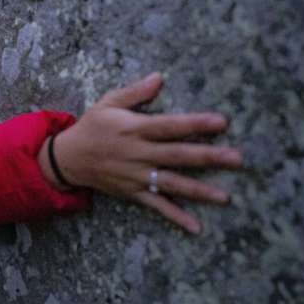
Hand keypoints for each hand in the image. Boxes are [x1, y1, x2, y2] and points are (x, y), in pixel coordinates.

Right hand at [40, 72, 241, 233]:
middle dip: (207, 157)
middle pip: (176, 155)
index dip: (195, 123)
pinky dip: (175, 216)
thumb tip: (160, 77)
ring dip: (198, 190)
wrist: (67, 158)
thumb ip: (135, 92)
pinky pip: (156, 206)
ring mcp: (135, 175)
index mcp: (133, 128)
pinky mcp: (132, 192)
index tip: (221, 122)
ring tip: (225, 197)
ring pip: (171, 183)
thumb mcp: (107, 103)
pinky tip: (196, 227)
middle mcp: (137, 153)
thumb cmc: (91, 127)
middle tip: (236, 158)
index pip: (169, 125)